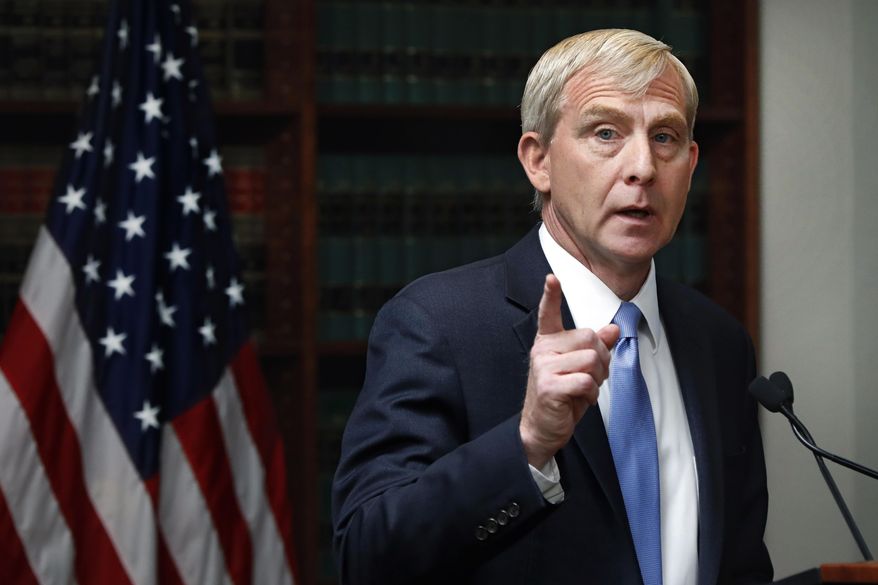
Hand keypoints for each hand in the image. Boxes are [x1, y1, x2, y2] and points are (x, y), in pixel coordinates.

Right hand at [520, 274, 619, 468]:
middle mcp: (543, 350)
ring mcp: (543, 367)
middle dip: (601, 360)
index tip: (551, 278)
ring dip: (597, 380)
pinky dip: (591, 394)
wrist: (542, 428)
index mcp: (548, 342)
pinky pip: (586, 381)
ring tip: (583, 391)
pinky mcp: (549, 385)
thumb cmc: (561, 397)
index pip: (547, 313)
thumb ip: (595, 347)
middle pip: (589, 339)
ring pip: (592, 360)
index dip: (550, 295)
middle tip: (591, 378)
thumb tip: (612, 329)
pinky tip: (579, 400)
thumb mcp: (580, 369)